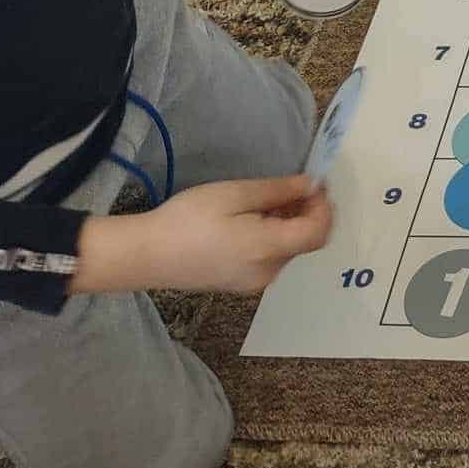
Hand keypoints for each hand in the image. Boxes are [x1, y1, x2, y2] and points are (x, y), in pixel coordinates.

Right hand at [72, 176, 332, 294]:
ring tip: (266, 199)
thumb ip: (278, 191)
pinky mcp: (240, 284)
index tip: (313, 183)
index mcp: (268, 250)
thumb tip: (312, 185)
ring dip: (289, 223)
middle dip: (306, 212)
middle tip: (288, 186)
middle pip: (305, 241)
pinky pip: (270, 258)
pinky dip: (272, 237)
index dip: (324, 207)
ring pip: (288, 250)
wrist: (144, 255)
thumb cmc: (189, 219)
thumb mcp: (234, 194)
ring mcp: (254, 283)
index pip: (318, 233)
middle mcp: (268, 273)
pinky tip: (251, 219)